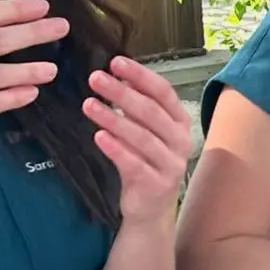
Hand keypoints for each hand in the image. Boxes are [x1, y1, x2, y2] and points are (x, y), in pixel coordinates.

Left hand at [83, 56, 191, 226]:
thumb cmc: (146, 161)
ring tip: (88, 105)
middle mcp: (181, 140)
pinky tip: (98, 136)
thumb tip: (118, 76)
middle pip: (151, 111)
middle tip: (95, 78)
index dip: (140, 76)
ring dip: (113, 119)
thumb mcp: (146, 131)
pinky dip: (116, 149)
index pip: (163, 92)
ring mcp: (171, 163)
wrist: (150, 207)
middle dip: (121, 93)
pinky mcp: (157, 184)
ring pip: (141, 136)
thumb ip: (138, 107)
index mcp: (180, 122)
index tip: (116, 62)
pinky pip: (134, 163)